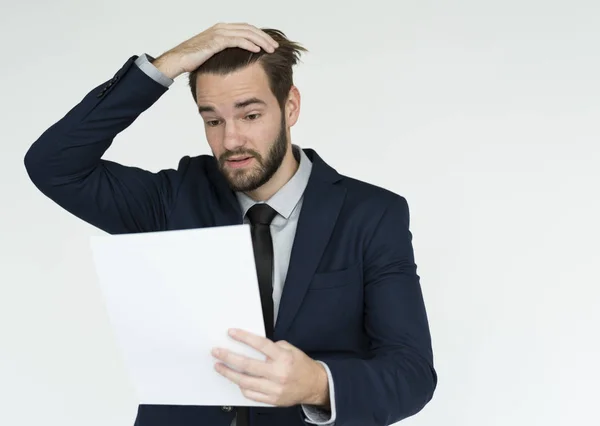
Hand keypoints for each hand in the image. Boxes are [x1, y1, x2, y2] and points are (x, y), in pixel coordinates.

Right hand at [153, 23, 279, 78]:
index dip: (259, 35)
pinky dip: (248, 43)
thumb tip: (238, 62)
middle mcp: (222, 28)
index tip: (270, 44)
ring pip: (245, 33)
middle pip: (249, 29)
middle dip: (264, 37)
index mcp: (222, 30)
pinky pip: (236, 40)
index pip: (246, 29)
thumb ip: (226, 54)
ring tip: (271, 48)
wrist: (178, 60)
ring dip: (260, 40)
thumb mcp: (214, 55)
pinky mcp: (216, 41)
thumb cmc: (194, 60)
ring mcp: (219, 33)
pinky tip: (257, 49)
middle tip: (275, 45)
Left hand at [211, 328, 329, 407]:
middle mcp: (278, 374)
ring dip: (229, 373)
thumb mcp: (291, 349)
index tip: (231, 333)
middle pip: (247, 365)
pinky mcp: (272, 400)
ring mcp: (274, 389)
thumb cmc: (302, 366)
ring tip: (219, 366)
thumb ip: (273, 347)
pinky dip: (241, 387)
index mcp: (283, 358)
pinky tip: (236, 380)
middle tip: (217, 352)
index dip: (244, 338)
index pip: (260, 345)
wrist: (315, 386)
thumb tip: (253, 345)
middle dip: (228, 357)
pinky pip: (251, 394)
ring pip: (245, 382)